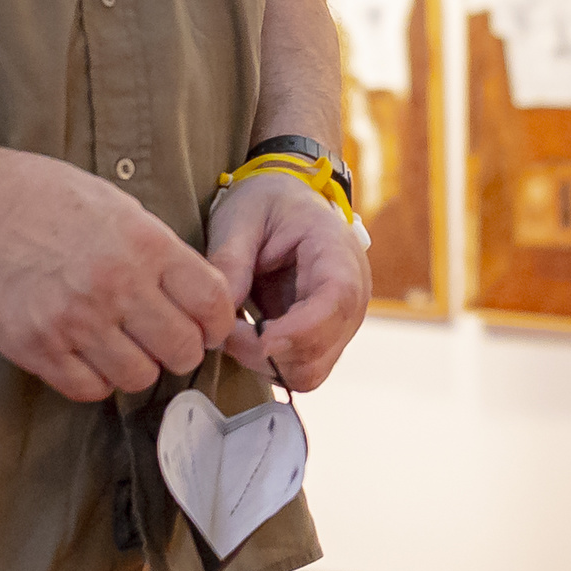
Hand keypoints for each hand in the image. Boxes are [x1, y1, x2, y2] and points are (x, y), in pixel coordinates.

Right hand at [0, 149, 241, 402]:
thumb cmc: (39, 197)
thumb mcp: (115, 205)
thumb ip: (158, 250)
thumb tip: (197, 291)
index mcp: (144, 245)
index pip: (213, 303)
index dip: (218, 321)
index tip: (209, 325)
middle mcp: (115, 286)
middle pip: (183, 349)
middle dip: (182, 348)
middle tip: (166, 339)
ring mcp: (75, 322)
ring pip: (140, 376)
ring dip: (139, 366)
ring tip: (123, 345)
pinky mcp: (38, 349)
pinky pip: (90, 389)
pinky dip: (96, 378)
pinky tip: (89, 355)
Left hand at [203, 172, 370, 394]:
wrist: (288, 199)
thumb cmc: (268, 202)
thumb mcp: (241, 216)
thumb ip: (230, 262)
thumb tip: (218, 316)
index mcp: (337, 253)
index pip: (336, 302)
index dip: (299, 330)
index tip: (257, 338)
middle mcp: (351, 294)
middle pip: (321, 350)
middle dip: (268, 353)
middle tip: (226, 331)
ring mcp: (340, 321)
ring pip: (311, 371)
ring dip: (267, 364)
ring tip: (235, 332)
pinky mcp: (324, 337)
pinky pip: (302, 370)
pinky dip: (271, 364)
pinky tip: (249, 337)